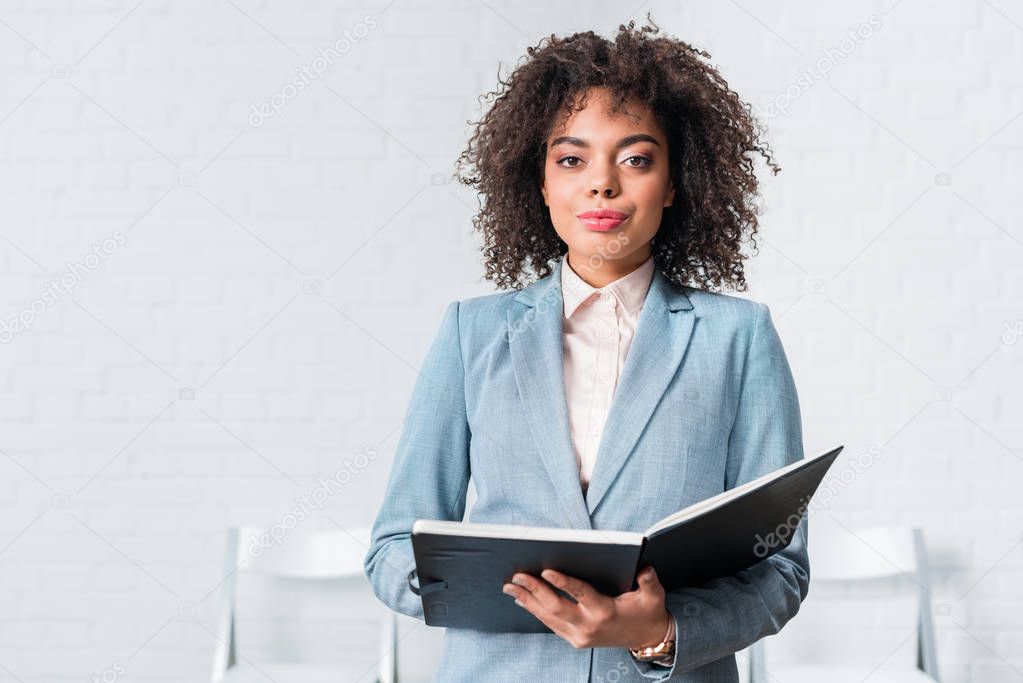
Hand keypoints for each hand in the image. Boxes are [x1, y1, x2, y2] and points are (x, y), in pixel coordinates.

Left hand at [502, 565, 670, 649]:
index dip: (563, 583)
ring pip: (548, 617)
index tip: (547, 571)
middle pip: (555, 607)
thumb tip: (644, 568)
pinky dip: (535, 611)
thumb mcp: (654, 595)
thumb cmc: (648, 611)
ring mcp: (579, 636)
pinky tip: (523, 600)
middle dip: (534, 591)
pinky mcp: (575, 640)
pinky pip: (551, 624)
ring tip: (510, 586)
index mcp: (605, 611)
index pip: (581, 594)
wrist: (647, 638)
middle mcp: (588, 626)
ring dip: (527, 600)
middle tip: (517, 576)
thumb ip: (649, 581)